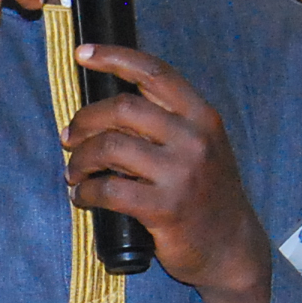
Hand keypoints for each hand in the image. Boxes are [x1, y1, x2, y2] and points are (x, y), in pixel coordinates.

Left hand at [65, 43, 271, 302]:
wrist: (232, 248)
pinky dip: (86, 192)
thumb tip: (109, 104)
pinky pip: (109, 190)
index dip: (113, 57)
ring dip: (80, 158)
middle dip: (85, 119)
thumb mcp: (202, 147)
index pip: (153, 72)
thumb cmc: (207, 194)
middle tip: (69, 136)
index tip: (81, 54)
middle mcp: (195, 138)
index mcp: (202, 116)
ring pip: (110, 147)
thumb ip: (168, 122)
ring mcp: (181, 173)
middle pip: (123, 107)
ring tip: (74, 172)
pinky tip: (82, 196)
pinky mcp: (165, 208)